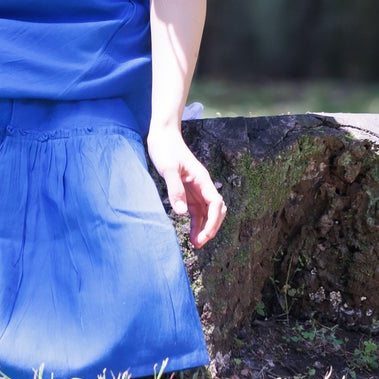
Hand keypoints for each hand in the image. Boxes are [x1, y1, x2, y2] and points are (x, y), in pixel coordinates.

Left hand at [145, 123, 226, 247]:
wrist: (163, 135)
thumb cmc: (166, 148)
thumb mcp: (168, 169)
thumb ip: (175, 189)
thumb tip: (181, 212)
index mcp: (202, 179)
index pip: (215, 204)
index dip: (213, 221)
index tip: (204, 236)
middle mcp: (203, 185)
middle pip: (216, 211)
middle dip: (211, 228)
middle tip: (199, 243)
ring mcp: (196, 189)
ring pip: (207, 213)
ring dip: (204, 228)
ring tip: (196, 244)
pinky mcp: (188, 191)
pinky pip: (197, 210)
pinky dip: (196, 222)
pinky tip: (191, 233)